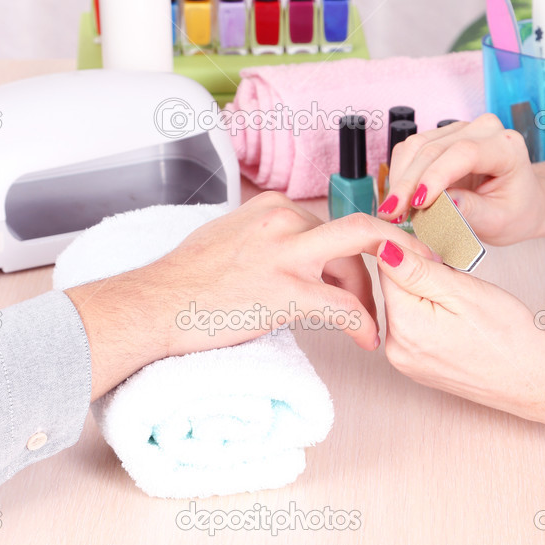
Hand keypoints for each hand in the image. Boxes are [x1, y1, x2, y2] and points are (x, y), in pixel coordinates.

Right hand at [68, 192, 390, 399]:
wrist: (156, 304)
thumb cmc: (186, 280)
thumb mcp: (232, 236)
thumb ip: (267, 236)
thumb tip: (291, 252)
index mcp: (272, 206)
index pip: (331, 223)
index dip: (354, 252)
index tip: (364, 271)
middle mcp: (283, 219)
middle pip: (356, 233)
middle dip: (382, 259)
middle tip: (387, 290)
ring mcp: (285, 253)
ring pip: (358, 257)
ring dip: (371, 294)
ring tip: (369, 323)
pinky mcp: (286, 291)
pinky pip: (343, 305)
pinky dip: (363, 323)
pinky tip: (364, 339)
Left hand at [375, 232, 544, 422]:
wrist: (534, 379)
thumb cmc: (508, 335)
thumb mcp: (463, 291)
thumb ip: (417, 270)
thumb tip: (382, 250)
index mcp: (404, 326)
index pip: (387, 269)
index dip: (415, 255)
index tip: (443, 261)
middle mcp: (396, 349)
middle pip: (395, 291)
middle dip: (421, 278)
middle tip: (458, 287)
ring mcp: (407, 362)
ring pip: (405, 309)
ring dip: (427, 297)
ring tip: (462, 308)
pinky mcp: (418, 368)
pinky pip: (415, 330)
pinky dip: (431, 318)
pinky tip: (458, 324)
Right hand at [376, 113, 544, 245]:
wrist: (522, 201)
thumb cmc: (516, 211)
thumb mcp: (499, 221)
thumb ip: (472, 212)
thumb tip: (441, 204)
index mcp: (507, 147)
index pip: (465, 152)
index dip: (436, 175)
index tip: (417, 203)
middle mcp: (483, 130)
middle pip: (434, 148)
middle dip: (408, 183)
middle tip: (392, 213)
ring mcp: (460, 129)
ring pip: (416, 146)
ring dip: (399, 178)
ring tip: (393, 210)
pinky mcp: (442, 137)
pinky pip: (411, 149)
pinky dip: (400, 173)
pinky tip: (399, 197)